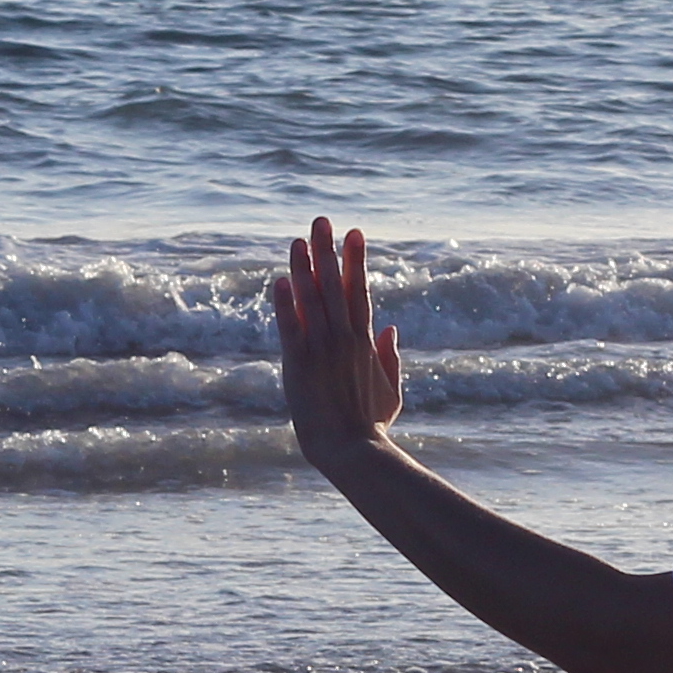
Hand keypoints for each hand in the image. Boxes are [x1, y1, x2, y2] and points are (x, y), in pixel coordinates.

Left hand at [274, 214, 403, 462]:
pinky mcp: (299, 364)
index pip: (359, 291)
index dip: (356, 260)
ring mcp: (321, 350)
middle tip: (322, 221)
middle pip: (334, 285)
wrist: (351, 451)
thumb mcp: (391, 391)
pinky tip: (279, 280)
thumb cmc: (370, 427)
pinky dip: (284, 304)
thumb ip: (392, 358)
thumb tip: (392, 328)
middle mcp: (344, 339)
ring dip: (304, 267)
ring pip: (312, 299)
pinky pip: (290, 327)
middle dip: (328, 250)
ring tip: (298, 240)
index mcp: (365, 342)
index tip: (355, 232)